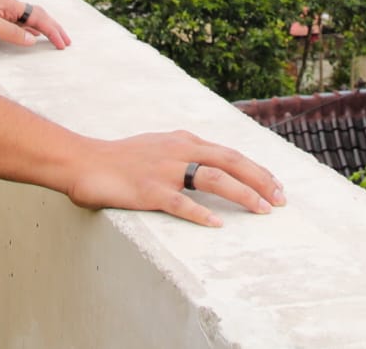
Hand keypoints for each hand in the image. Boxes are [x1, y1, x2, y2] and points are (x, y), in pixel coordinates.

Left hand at [0, 0, 70, 59]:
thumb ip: (13, 32)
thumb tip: (34, 38)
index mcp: (6, 2)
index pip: (36, 14)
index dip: (51, 28)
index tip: (62, 42)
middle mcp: (7, 6)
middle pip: (37, 14)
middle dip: (53, 27)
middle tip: (66, 41)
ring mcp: (3, 15)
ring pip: (31, 20)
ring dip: (45, 30)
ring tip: (58, 40)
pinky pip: (23, 27)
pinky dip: (34, 32)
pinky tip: (38, 38)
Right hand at [65, 131, 285, 227]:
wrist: (83, 161)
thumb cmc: (121, 159)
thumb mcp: (159, 147)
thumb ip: (183, 153)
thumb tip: (208, 165)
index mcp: (183, 140)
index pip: (229, 153)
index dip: (256, 169)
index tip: (276, 185)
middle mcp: (178, 150)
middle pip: (230, 161)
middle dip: (260, 180)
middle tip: (281, 200)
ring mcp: (164, 170)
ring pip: (213, 179)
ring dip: (242, 194)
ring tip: (262, 210)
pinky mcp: (148, 191)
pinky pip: (180, 203)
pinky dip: (201, 213)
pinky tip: (217, 225)